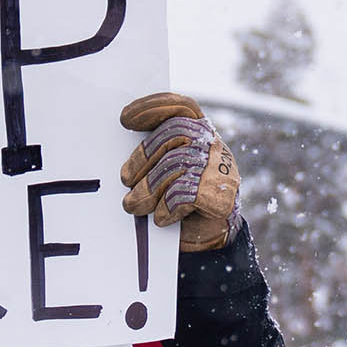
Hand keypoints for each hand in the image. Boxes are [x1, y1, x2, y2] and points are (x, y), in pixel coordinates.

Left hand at [118, 94, 240, 252]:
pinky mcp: (221, 196)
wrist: (208, 239)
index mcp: (200, 134)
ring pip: (175, 165)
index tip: (125, 119)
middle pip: (175, 133)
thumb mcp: (166, 173)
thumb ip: (155, 157)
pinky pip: (183, 193)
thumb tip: (126, 159)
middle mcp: (213, 146)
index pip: (182, 107)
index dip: (154, 107)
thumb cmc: (181, 200)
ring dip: (148, 189)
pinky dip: (166, 208)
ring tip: (132, 205)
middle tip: (125, 178)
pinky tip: (161, 218)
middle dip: (144, 155)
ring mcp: (221, 169)